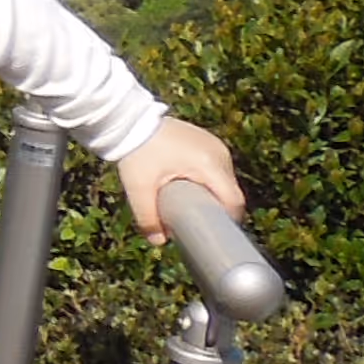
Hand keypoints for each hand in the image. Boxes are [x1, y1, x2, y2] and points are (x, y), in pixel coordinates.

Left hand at [116, 116, 243, 240]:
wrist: (130, 121)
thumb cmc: (136, 152)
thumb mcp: (139, 188)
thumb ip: (147, 217)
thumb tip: (159, 242)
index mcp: (209, 164)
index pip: (233, 201)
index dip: (227, 222)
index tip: (210, 234)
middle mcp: (219, 153)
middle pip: (230, 192)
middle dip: (215, 210)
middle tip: (193, 223)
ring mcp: (216, 146)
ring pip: (224, 182)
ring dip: (211, 195)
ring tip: (189, 205)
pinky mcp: (210, 142)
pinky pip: (217, 170)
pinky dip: (207, 182)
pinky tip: (190, 189)